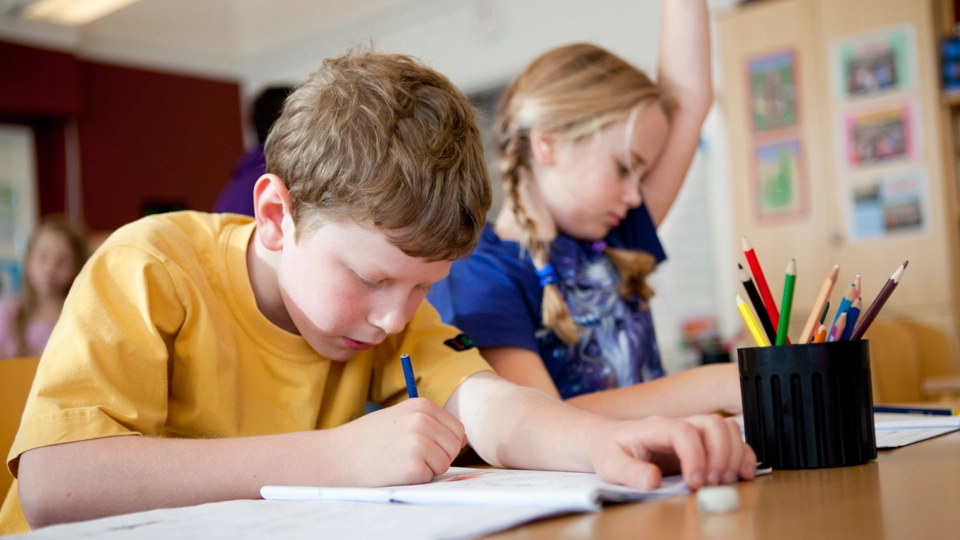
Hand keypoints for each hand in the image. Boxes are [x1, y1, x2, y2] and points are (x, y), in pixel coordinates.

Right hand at [327, 398, 466, 486]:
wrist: (337, 456)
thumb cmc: (368, 439)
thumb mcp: (400, 419)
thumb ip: (432, 424)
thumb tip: (464, 439)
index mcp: (422, 405)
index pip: (457, 430)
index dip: (442, 443)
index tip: (418, 445)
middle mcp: (423, 420)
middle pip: (454, 447)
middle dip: (437, 456)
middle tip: (406, 455)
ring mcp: (419, 441)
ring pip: (445, 464)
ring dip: (427, 469)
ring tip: (399, 461)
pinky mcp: (413, 465)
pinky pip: (431, 477)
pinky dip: (416, 479)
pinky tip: (395, 470)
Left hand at [588, 414, 755, 489]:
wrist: (608, 441)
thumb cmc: (610, 451)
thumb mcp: (610, 464)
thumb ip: (630, 472)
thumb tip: (653, 480)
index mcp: (655, 427)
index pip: (683, 431)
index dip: (695, 455)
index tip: (694, 482)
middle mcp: (678, 424)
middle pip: (712, 424)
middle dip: (720, 455)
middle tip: (712, 483)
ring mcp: (692, 431)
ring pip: (726, 428)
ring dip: (734, 454)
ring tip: (725, 481)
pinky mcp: (702, 443)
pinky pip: (731, 439)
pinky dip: (743, 454)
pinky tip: (743, 474)